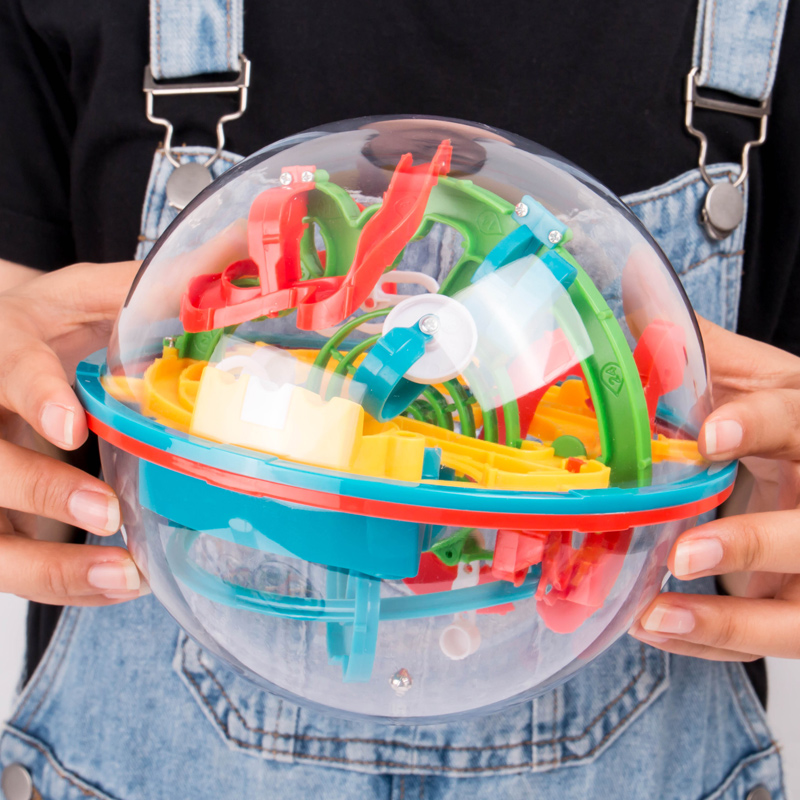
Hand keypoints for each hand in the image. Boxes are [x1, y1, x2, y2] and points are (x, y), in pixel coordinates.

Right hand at [0, 260, 148, 604]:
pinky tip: (115, 586)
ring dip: (47, 565)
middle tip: (107, 513)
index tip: (69, 427)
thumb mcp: (77, 294)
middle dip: (40, 490)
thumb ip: (137, 285)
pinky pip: (6, 560)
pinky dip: (59, 581)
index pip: (5, 367)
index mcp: (1, 344)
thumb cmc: (41, 325)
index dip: (32, 394)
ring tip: (124, 578)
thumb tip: (234, 250)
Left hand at [629, 318, 799, 659]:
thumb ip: (704, 353)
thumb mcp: (759, 382)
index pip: (799, 419)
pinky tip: (659, 627)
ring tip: (657, 615)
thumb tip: (631, 295)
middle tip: (684, 552)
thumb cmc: (788, 428)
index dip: (760, 424)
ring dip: (731, 621)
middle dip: (755, 544)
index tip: (709, 435)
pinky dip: (713, 639)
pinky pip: (774, 637)